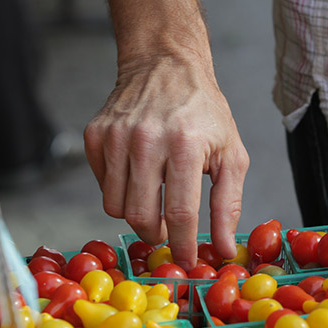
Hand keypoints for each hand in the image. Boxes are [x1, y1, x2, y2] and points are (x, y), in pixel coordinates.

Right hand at [84, 52, 249, 269]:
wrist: (166, 64)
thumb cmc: (204, 112)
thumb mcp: (231, 154)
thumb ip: (229, 204)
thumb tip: (225, 249)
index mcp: (185, 145)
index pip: (179, 212)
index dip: (183, 245)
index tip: (187, 262)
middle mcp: (147, 140)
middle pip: (140, 215)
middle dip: (156, 235)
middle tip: (168, 232)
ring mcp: (116, 136)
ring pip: (115, 206)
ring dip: (136, 214)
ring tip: (154, 199)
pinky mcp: (95, 135)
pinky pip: (102, 185)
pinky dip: (119, 190)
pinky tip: (138, 174)